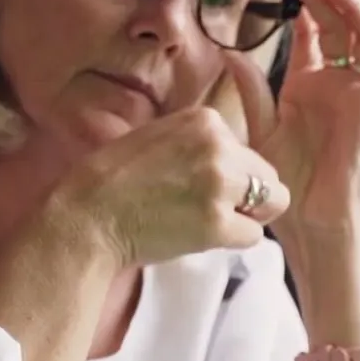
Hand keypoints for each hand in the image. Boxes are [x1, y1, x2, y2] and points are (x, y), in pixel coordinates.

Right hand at [50, 107, 291, 268]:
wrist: (87, 215)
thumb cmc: (112, 178)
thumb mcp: (158, 136)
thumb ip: (197, 141)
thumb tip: (231, 160)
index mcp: (205, 120)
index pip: (246, 150)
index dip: (229, 172)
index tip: (197, 183)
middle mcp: (219, 146)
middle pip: (265, 175)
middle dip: (245, 194)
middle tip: (208, 207)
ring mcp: (220, 185)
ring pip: (271, 202)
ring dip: (246, 216)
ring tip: (209, 221)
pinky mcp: (216, 223)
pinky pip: (253, 235)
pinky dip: (234, 240)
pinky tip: (204, 236)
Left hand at [226, 0, 359, 232]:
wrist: (310, 225)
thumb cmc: (285, 187)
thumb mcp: (260, 130)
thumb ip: (251, 90)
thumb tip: (229, 51)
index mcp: (308, 86)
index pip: (311, 33)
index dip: (301, 4)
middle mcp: (336, 84)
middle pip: (338, 25)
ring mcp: (357, 94)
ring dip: (351, 6)